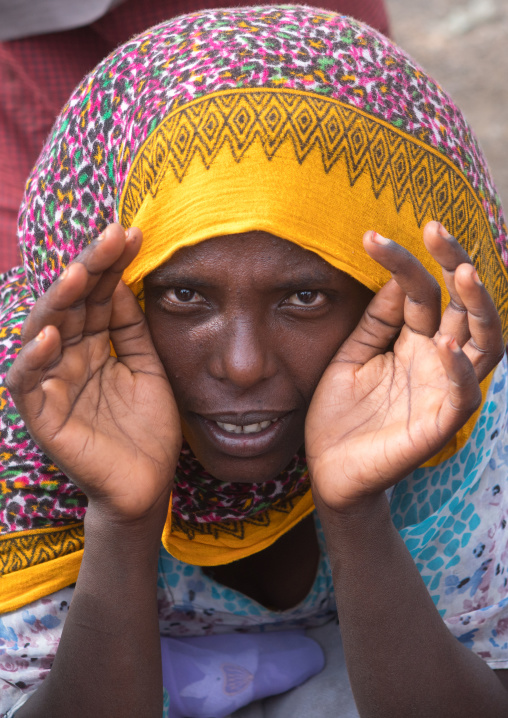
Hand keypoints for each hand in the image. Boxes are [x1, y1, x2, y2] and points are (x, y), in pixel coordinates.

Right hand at [7, 224, 181, 522]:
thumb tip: (122, 281)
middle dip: (91, 269)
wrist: (148, 484)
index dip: (112, 265)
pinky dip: (34, 361)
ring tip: (81, 272)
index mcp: (94, 345)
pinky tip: (50, 337)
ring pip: (44, 333)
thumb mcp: (148, 368)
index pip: (99, 296)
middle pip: (73, 305)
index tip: (133, 233)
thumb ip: (132, 330)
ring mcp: (53, 385)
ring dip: (60, 303)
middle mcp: (69, 357)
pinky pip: (28, 385)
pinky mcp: (42, 417)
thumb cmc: (148, 427)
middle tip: (112, 236)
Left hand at [305, 221, 504, 511]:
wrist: (328, 468)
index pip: (422, 292)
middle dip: (457, 264)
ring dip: (477, 308)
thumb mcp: (352, 355)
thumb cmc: (340, 412)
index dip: (403, 261)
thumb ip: (377, 321)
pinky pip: (463, 395)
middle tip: (436, 229)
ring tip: (461, 274)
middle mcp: (437, 360)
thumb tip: (401, 276)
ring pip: (483, 344)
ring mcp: (443, 391)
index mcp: (414, 341)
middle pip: (464, 306)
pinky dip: (460, 370)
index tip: (370, 237)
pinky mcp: (439, 425)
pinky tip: (445, 344)